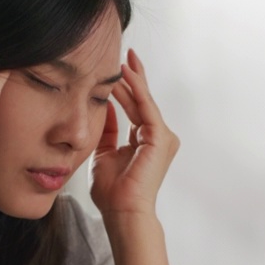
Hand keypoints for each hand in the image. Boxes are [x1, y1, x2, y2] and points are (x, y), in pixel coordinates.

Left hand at [90, 49, 178, 216]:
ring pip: (144, 101)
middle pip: (143, 100)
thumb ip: (107, 130)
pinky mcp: (160, 137)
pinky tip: (125, 75)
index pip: (135, 108)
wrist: (121, 211)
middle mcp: (157, 137)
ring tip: (122, 59)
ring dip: (133, 79)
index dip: (126, 88)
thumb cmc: (112, 191)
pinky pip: (146, 107)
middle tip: (125, 53)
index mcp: (145, 141)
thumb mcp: (103, 153)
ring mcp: (162, 137)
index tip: (115, 70)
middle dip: (133, 77)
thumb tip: (102, 105)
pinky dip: (136, 89)